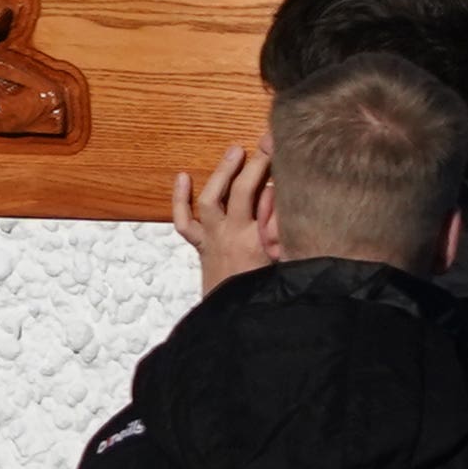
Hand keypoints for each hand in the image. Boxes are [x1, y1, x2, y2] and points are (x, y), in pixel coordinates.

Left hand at [173, 141, 276, 295]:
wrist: (238, 324)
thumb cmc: (267, 295)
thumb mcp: (286, 263)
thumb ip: (283, 229)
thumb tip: (277, 195)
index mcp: (258, 241)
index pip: (265, 195)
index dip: (271, 169)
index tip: (279, 147)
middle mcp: (232, 236)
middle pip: (240, 191)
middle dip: (252, 165)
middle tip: (263, 145)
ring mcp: (213, 241)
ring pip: (210, 200)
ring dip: (221, 173)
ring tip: (235, 151)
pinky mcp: (202, 248)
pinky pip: (184, 222)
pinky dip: (180, 199)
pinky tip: (183, 177)